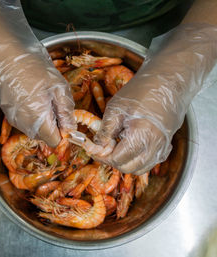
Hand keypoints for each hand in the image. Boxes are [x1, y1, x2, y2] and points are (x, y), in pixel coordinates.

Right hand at [0, 1, 75, 146]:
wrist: (2, 53)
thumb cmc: (32, 66)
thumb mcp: (58, 86)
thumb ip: (66, 111)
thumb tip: (71, 128)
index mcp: (38, 120)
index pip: (56, 141)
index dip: (64, 132)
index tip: (67, 118)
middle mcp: (24, 125)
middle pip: (45, 137)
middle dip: (54, 125)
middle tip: (56, 102)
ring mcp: (14, 119)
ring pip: (35, 129)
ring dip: (43, 118)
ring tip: (43, 95)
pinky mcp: (7, 113)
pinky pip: (25, 121)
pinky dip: (32, 113)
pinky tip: (31, 94)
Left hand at [93, 23, 216, 173]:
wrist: (168, 81)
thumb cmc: (141, 91)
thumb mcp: (116, 108)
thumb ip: (105, 131)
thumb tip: (97, 147)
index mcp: (141, 135)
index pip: (118, 159)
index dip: (103, 157)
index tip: (94, 150)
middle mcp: (155, 145)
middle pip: (129, 167)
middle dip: (113, 161)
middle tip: (103, 149)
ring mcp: (163, 147)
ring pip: (141, 168)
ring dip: (126, 163)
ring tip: (116, 147)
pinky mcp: (166, 145)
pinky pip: (151, 162)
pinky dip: (138, 160)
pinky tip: (130, 146)